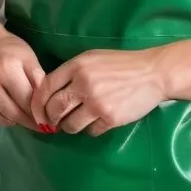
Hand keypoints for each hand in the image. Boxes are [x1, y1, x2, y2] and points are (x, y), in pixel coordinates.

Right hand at [0, 32, 44, 131]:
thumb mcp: (29, 59)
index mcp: (7, 68)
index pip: (26, 99)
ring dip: (19, 122)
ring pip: (4, 117)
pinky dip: (6, 119)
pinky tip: (14, 114)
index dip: (40, 113)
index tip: (50, 120)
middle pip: (15, 112)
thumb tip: (47, 106)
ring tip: (30, 120)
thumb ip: (39, 81)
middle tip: (42, 126)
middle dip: (30, 121)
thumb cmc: (10, 50)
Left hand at [31, 49, 166, 136]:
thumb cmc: (121, 65)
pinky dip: (90, 129)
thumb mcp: (92, 59)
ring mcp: (96, 102)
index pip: (46, 87)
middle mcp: (83, 83)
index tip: (38, 112)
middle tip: (55, 122)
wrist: (152, 73)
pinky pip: (90, 131)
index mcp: (77, 66)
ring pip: (70, 124)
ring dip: (70, 127)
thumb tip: (50, 93)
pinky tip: (97, 121)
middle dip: (51, 118)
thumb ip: (71, 72)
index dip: (38, 103)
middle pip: (54, 108)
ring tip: (77, 122)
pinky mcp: (109, 118)